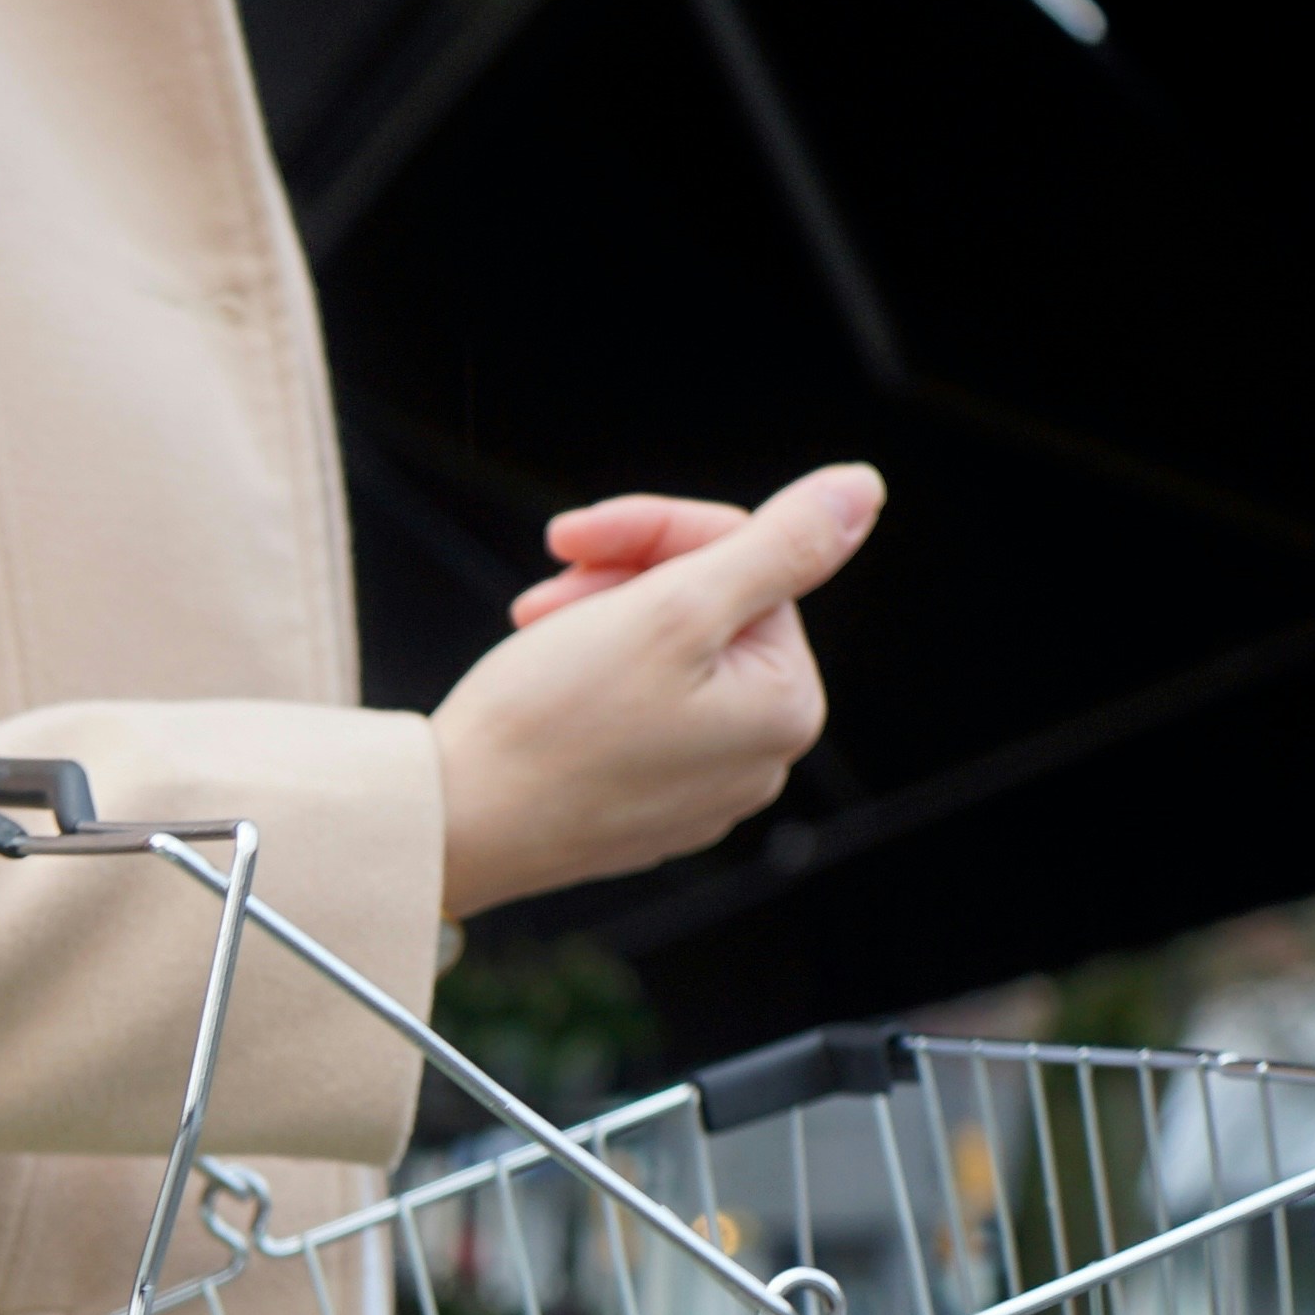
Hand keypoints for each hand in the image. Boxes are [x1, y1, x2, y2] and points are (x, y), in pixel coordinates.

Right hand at [427, 464, 882, 920]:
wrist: (453, 824)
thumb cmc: (549, 722)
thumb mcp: (674, 609)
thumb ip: (779, 545)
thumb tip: (861, 490)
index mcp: (786, 709)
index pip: (749, 566)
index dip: (659, 534)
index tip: (573, 536)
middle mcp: (758, 762)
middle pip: (713, 612)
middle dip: (629, 581)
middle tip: (549, 580)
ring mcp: (701, 793)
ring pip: (668, 657)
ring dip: (602, 619)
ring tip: (537, 627)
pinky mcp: (644, 810)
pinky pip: (636, 714)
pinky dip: (590, 677)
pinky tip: (544, 680)